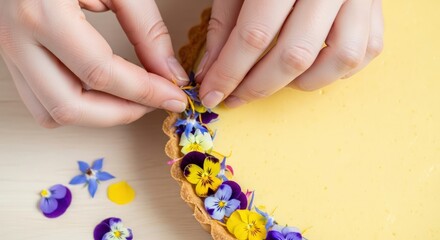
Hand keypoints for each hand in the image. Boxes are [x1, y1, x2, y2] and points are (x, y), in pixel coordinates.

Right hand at [0, 0, 188, 127]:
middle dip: (122, 113)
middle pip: (71, 106)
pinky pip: (41, 103)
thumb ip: (147, 30)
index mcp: (43, 13)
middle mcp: (19, 39)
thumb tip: (170, 74)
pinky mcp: (14, 58)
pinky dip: (76, 107)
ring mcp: (11, 52)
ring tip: (130, 99)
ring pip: (52, 113)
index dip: (145, 92)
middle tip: (154, 102)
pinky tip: (102, 92)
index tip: (173, 96)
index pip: (102, 73)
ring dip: (97, 116)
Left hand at [197, 0, 383, 107]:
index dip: (229, 72)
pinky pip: (366, 49)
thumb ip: (225, 23)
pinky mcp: (375, 5)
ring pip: (340, 58)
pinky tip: (311, 67)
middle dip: (259, 86)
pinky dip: (337, 69)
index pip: (255, 35)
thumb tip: (213, 70)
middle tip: (235, 97)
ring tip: (277, 79)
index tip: (212, 93)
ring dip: (303, 82)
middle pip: (295, 54)